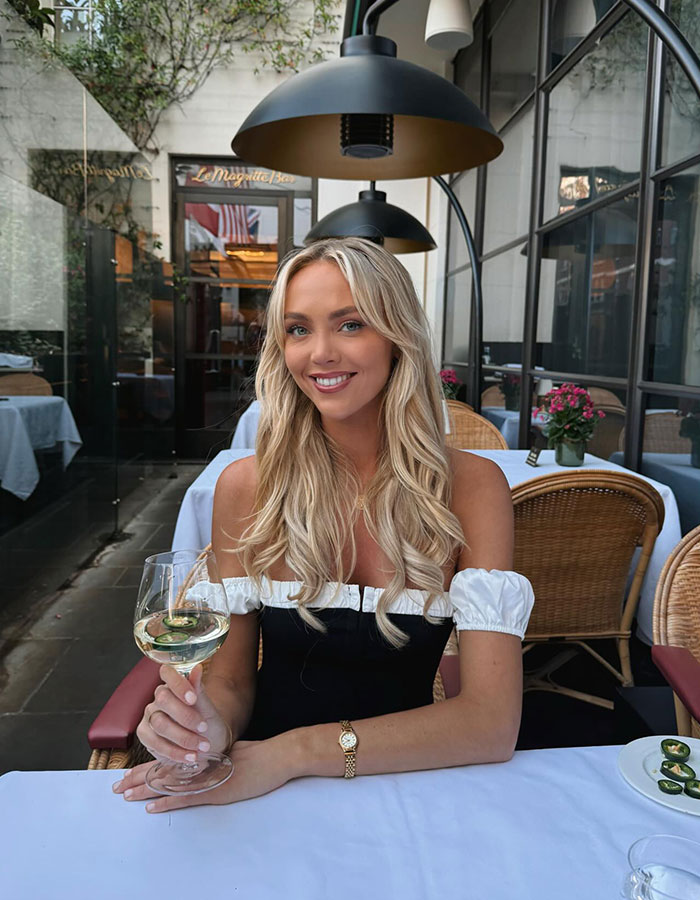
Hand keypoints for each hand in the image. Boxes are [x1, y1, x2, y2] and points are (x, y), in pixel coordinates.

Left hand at [112, 734, 300, 812]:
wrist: (277, 757)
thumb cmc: (260, 755)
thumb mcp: (233, 751)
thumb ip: (215, 754)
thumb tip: (202, 757)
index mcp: (202, 755)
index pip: (168, 761)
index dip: (147, 768)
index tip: (128, 774)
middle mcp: (200, 764)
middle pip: (162, 771)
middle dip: (137, 779)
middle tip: (116, 787)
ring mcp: (207, 777)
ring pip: (169, 783)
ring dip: (145, 789)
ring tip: (125, 795)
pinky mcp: (215, 790)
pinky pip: (186, 797)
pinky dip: (167, 801)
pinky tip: (152, 806)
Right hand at [135, 664, 231, 762]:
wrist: (208, 743)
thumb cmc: (207, 722)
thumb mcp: (208, 708)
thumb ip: (199, 690)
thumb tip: (197, 668)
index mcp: (174, 685)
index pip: (167, 673)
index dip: (178, 684)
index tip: (193, 699)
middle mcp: (159, 699)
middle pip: (163, 700)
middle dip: (185, 716)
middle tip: (204, 727)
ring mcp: (150, 717)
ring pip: (159, 724)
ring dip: (183, 737)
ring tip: (202, 746)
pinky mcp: (145, 736)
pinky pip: (156, 743)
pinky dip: (176, 752)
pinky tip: (190, 756)